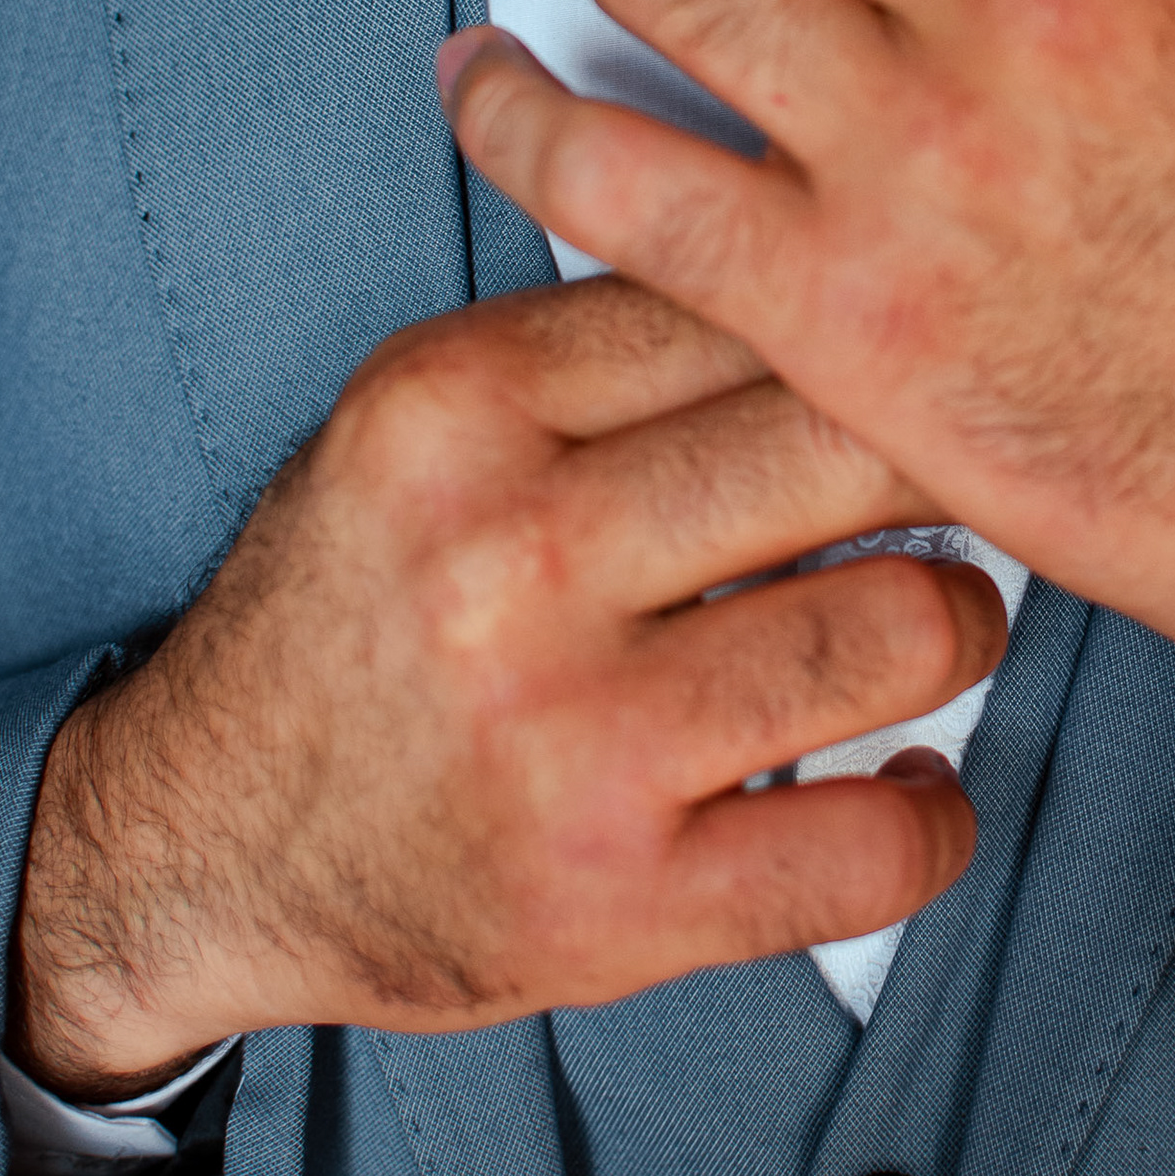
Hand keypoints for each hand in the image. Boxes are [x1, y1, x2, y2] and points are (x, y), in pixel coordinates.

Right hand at [10, 277, 1002, 1098]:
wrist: (197, 842)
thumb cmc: (353, 611)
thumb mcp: (420, 425)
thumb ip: (591, 345)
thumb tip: (816, 276)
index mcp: (459, 407)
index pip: (741, 302)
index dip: (865, 325)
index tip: (921, 345)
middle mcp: (511, 558)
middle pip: (842, 441)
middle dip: (947, 451)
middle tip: (978, 470)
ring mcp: (571, 739)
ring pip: (896, 627)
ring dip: (963, 620)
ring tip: (943, 620)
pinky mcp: (618, 899)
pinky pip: (871, 847)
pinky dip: (932, 818)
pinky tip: (910, 784)